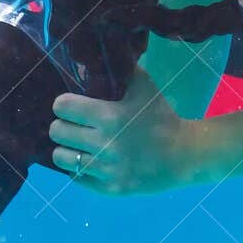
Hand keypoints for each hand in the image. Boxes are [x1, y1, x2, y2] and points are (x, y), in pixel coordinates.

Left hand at [50, 69, 213, 195]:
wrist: (185, 156)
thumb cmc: (162, 118)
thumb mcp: (145, 87)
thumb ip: (123, 69)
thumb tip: (99, 54)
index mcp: (110, 116)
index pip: (63, 107)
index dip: (63, 104)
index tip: (69, 106)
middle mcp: (104, 143)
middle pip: (57, 132)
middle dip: (61, 126)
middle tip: (71, 125)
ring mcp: (106, 169)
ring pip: (62, 158)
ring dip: (66, 149)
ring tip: (76, 145)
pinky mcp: (110, 188)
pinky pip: (77, 179)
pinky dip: (78, 169)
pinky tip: (88, 161)